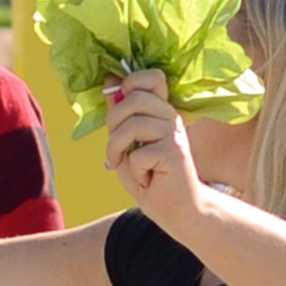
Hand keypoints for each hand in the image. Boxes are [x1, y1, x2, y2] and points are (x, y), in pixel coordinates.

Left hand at [102, 67, 209, 229]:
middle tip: (116, 148)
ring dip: (117, 149)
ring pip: (133, 125)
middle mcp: (170, 116)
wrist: (176, 209)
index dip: (130, 83)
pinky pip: (139, 155)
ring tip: (123, 164)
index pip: (150, 76)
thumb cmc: (149, 176)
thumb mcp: (126, 142)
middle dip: (113, 123)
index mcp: (159, 110)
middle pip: (135, 98)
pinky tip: (146, 179)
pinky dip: (134, 171)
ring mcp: (174, 134)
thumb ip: (120, 114)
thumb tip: (109, 79)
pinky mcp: (175, 153)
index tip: (118, 107)